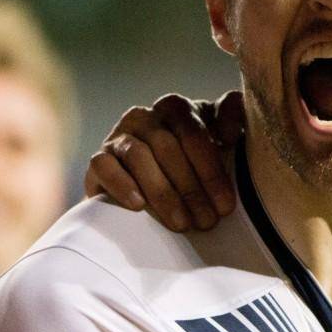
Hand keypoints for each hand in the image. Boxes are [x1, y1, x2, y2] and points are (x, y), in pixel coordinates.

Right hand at [84, 91, 244, 231]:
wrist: (148, 186)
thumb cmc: (195, 160)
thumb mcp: (220, 137)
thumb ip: (233, 118)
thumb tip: (229, 133)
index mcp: (177, 108)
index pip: (194, 133)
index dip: (211, 170)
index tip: (226, 204)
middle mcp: (146, 116)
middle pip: (168, 147)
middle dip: (191, 188)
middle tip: (207, 221)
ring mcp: (119, 135)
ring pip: (139, 157)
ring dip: (163, 193)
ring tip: (181, 223)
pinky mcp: (99, 158)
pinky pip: (104, 166)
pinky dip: (122, 185)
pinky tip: (138, 206)